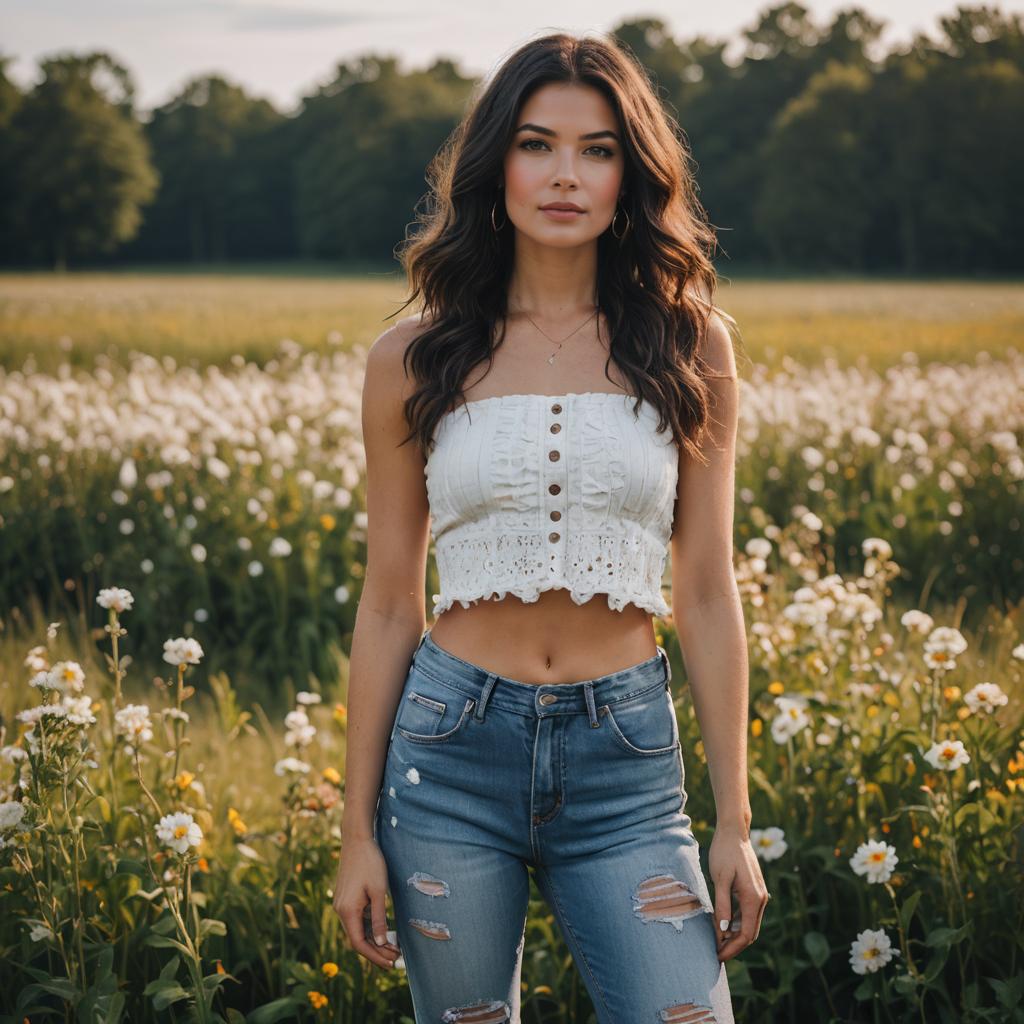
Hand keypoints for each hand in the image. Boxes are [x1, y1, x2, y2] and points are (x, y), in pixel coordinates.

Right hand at [331, 836, 402, 970]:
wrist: (357, 839)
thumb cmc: (370, 862)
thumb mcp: (378, 891)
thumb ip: (378, 918)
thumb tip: (380, 942)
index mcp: (347, 911)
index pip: (359, 943)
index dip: (374, 956)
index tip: (391, 963)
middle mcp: (341, 910)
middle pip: (357, 939)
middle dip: (376, 951)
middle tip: (396, 958)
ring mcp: (342, 904)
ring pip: (357, 930)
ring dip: (373, 940)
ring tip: (393, 947)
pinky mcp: (346, 898)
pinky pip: (356, 920)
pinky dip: (369, 928)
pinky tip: (382, 931)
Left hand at [708, 824, 768, 962]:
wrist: (734, 832)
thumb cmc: (724, 852)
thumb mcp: (720, 878)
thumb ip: (722, 904)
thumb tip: (723, 930)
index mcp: (753, 898)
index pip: (745, 935)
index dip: (732, 948)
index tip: (717, 956)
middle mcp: (761, 899)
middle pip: (750, 933)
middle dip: (734, 946)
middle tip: (715, 953)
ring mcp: (759, 895)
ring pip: (749, 924)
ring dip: (734, 935)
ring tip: (716, 942)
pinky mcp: (754, 890)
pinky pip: (747, 913)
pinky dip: (736, 923)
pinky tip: (722, 924)